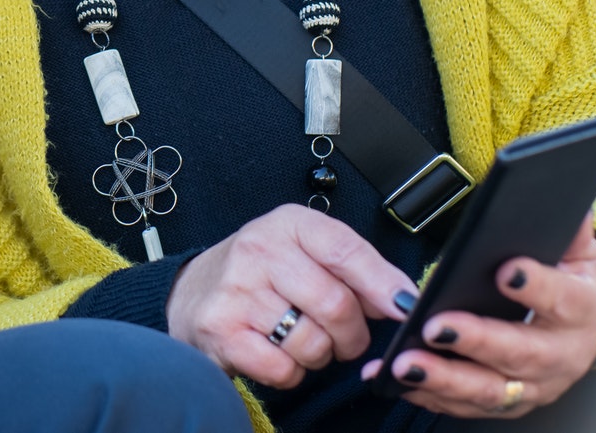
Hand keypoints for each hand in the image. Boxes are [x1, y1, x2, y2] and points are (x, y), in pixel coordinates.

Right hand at [166, 203, 417, 388]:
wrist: (191, 292)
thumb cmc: (261, 273)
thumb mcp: (304, 251)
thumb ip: (353, 268)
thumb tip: (403, 301)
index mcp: (287, 223)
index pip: (346, 250)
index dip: (383, 283)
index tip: (404, 307)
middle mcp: (258, 249)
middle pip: (336, 305)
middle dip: (352, 335)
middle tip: (344, 337)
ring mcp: (237, 290)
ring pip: (314, 343)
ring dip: (320, 355)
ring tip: (302, 339)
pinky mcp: (222, 331)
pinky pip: (284, 368)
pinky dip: (292, 372)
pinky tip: (277, 352)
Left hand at [359, 213, 595, 418]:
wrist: (575, 324)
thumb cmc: (566, 277)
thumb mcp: (574, 247)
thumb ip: (568, 226)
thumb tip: (570, 202)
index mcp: (585, 309)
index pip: (565, 299)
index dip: (537, 286)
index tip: (503, 271)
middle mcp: (565, 355)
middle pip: (523, 354)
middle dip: (477, 341)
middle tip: (437, 326)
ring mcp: (536, 385)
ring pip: (491, 391)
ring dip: (446, 380)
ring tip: (406, 363)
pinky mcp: (507, 402)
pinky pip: (466, 405)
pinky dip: (429, 394)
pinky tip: (395, 379)